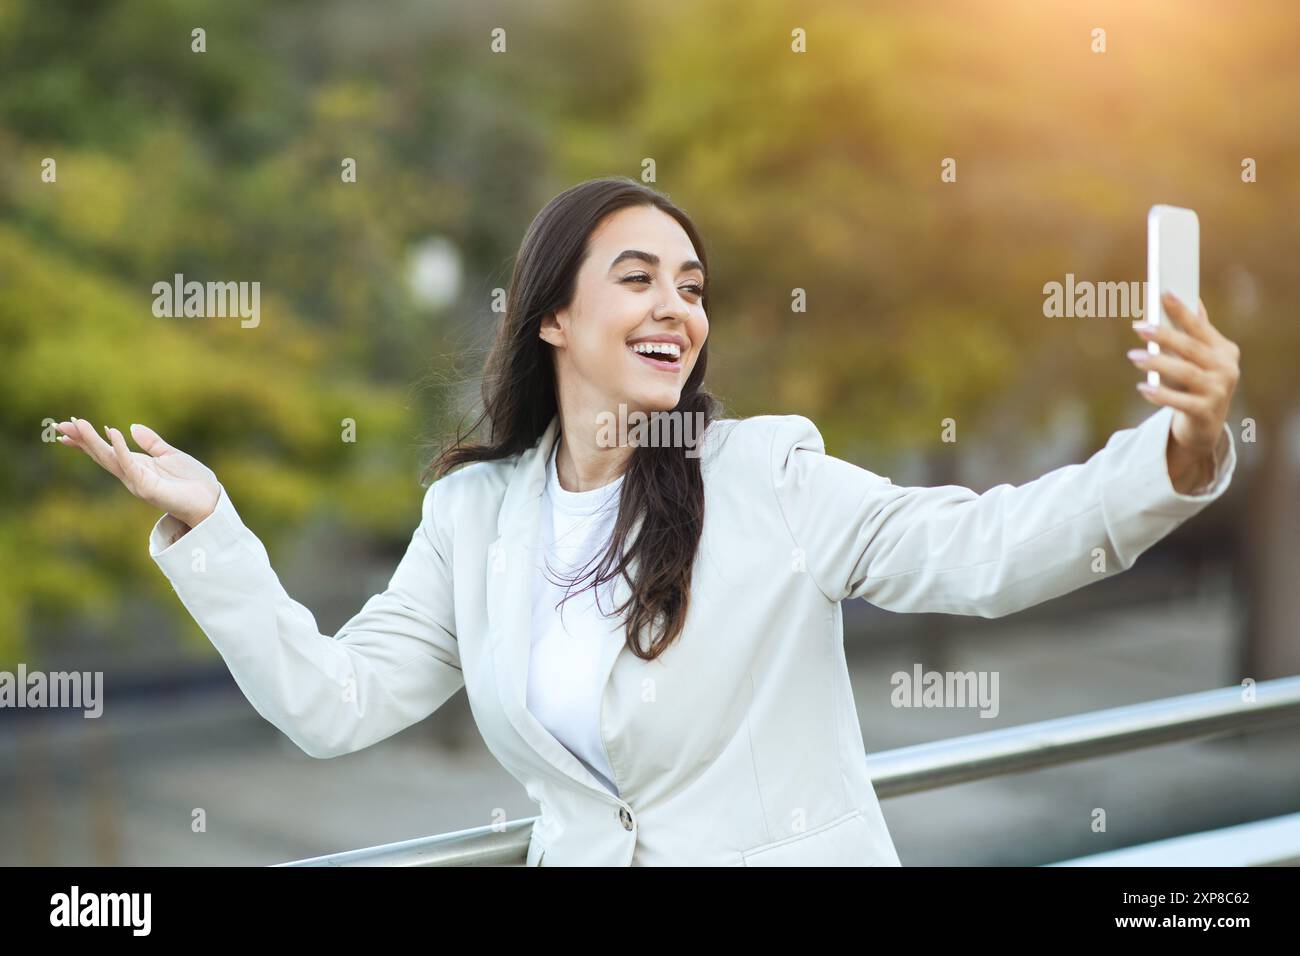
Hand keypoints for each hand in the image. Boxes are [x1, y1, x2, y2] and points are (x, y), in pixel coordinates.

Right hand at [56, 418, 220, 528]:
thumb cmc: (192, 481)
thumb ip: (151, 442)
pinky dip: (121, 448)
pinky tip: (112, 432)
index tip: (69, 426)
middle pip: (101, 454)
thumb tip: (132, 427)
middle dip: (81, 440)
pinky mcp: (147, 487)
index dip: (87, 439)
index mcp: (137, 465)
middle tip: (60, 424)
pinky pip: (130, 464)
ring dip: (93, 441)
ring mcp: (137, 481)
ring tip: (78, 424)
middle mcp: (132, 474)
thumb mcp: (170, 455)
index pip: (106, 450)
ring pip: (110, 458)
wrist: (210, 501)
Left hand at [1128, 292, 1239, 492]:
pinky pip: (1179, 402)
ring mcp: (1218, 392)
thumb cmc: (1198, 385)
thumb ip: (1197, 334)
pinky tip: (1142, 387)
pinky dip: (1160, 394)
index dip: (1182, 310)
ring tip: (1134, 356)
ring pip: (1185, 373)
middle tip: (1138, 327)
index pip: (1200, 327)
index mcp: (1224, 351)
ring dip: (1158, 363)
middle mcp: (1226, 370)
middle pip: (1191, 349)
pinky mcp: (1205, 413)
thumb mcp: (1201, 360)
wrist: (1204, 428)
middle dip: (1164, 336)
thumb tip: (1193, 301)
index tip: (1163, 293)